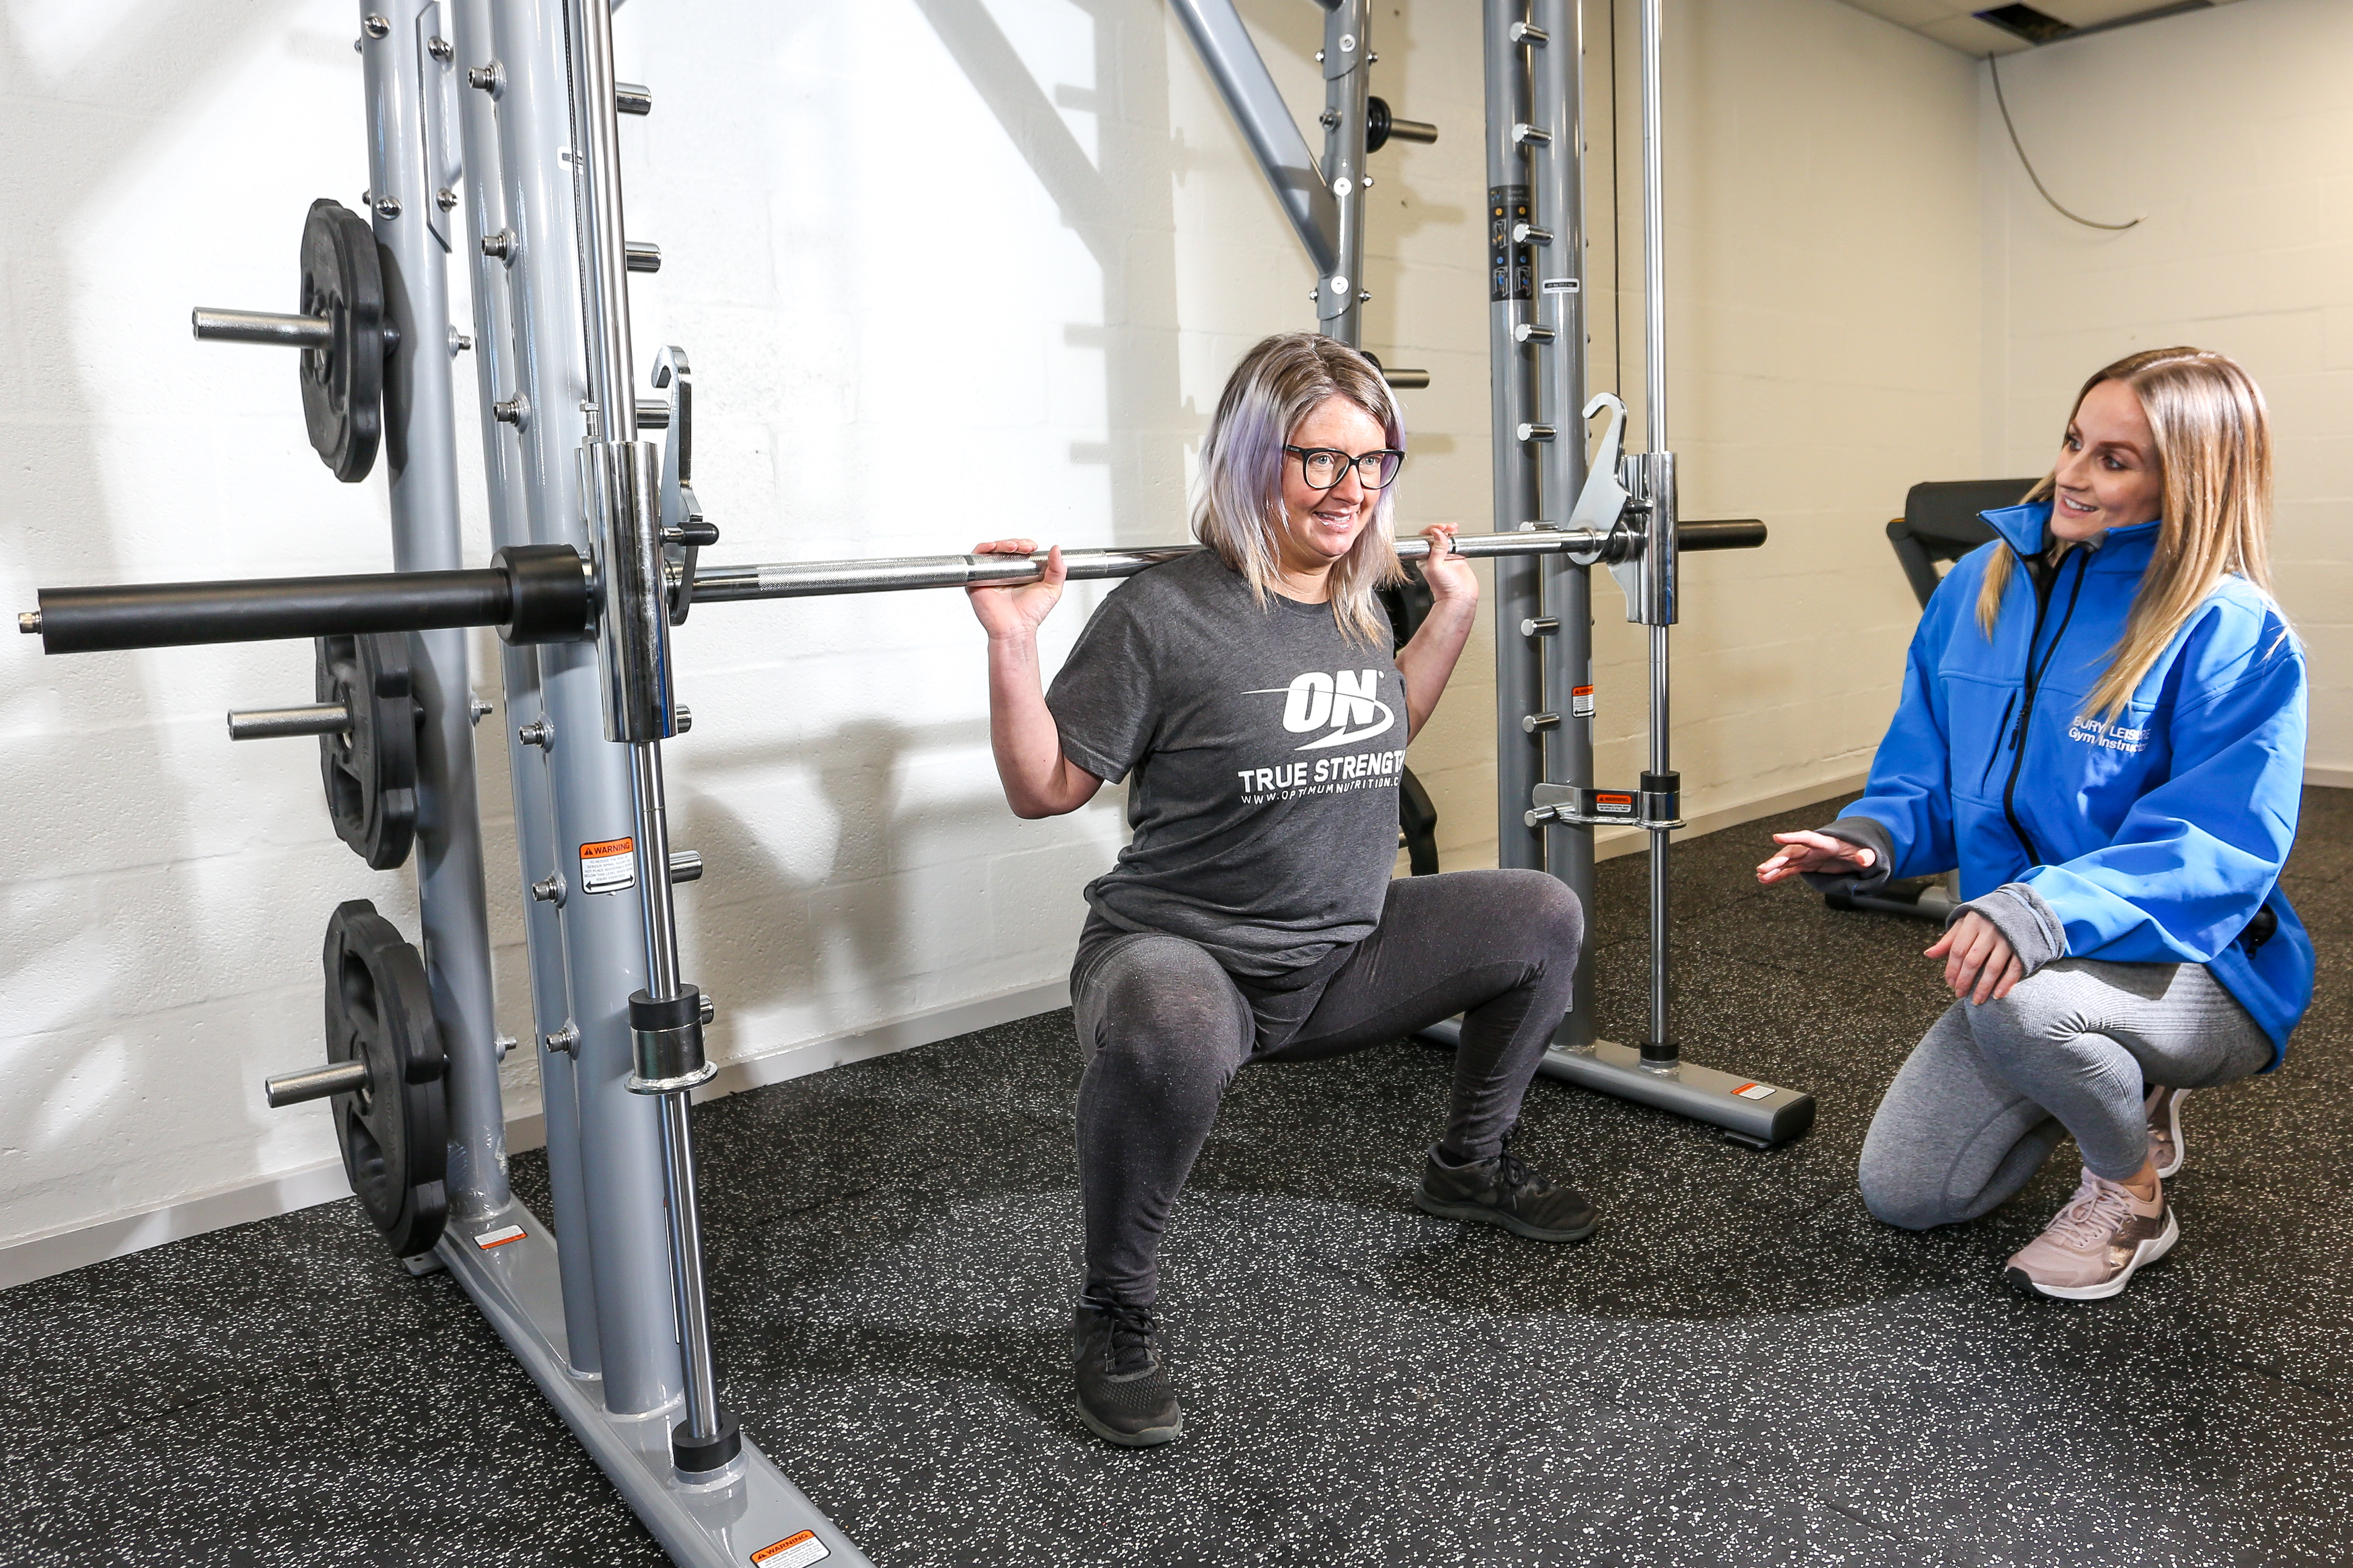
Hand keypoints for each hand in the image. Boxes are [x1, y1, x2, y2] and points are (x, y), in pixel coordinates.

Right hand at [964, 539, 1063, 640]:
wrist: (1016, 629)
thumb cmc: (1030, 614)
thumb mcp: (1052, 589)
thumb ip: (1058, 570)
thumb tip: (1057, 550)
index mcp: (1019, 572)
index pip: (1019, 550)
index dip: (1025, 545)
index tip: (1033, 547)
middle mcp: (1004, 572)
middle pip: (1005, 548)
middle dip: (1016, 543)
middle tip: (1026, 548)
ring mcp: (990, 575)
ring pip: (992, 550)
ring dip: (1002, 543)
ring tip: (1013, 547)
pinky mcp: (977, 580)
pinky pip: (976, 559)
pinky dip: (983, 549)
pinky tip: (993, 548)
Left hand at [1417, 524, 1476, 603]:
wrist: (1460, 598)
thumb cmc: (1444, 588)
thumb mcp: (1436, 566)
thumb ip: (1436, 549)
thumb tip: (1436, 532)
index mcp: (1425, 558)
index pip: (1424, 538)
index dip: (1431, 530)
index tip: (1439, 528)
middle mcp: (1435, 556)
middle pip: (1436, 535)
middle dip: (1441, 528)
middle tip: (1447, 528)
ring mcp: (1446, 555)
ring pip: (1446, 537)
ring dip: (1449, 530)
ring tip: (1453, 529)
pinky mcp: (1457, 557)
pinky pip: (1456, 542)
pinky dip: (1457, 536)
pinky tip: (1458, 532)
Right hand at [1755, 830, 1875, 886]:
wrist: (1858, 853)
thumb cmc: (1860, 851)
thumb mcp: (1867, 853)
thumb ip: (1865, 855)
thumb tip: (1864, 858)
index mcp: (1826, 843)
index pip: (1807, 838)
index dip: (1792, 837)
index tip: (1776, 837)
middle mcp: (1813, 849)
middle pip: (1792, 852)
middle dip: (1776, 860)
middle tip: (1763, 868)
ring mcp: (1808, 857)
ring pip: (1786, 862)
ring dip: (1773, 869)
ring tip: (1760, 876)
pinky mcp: (1807, 865)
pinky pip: (1790, 870)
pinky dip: (1778, 875)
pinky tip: (1766, 881)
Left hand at [1924, 911, 2021, 1003]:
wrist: (2019, 906)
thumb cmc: (1987, 918)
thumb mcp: (1966, 923)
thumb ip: (1949, 940)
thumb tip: (1928, 954)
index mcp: (1973, 922)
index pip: (1957, 950)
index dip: (1952, 969)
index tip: (1950, 983)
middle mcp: (1990, 930)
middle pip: (1973, 961)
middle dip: (1965, 980)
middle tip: (1959, 993)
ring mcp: (2007, 939)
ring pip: (1993, 968)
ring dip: (1983, 987)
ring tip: (1976, 1000)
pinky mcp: (2022, 946)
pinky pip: (2014, 968)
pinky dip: (2006, 984)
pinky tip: (1997, 995)